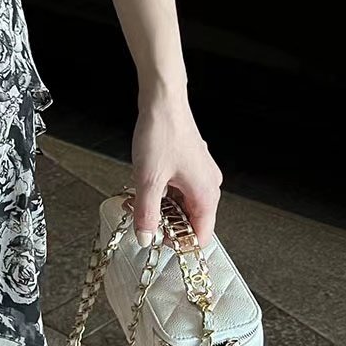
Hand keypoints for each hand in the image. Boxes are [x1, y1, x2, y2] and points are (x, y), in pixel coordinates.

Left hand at [130, 91, 222, 248]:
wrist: (163, 101)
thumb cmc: (161, 135)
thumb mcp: (148, 180)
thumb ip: (147, 214)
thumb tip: (146, 239)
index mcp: (206, 194)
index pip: (201, 236)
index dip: (179, 244)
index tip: (156, 241)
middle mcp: (208, 186)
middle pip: (190, 221)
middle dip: (165, 224)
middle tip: (139, 219)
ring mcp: (200, 174)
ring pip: (182, 204)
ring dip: (160, 207)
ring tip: (136, 201)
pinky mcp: (189, 164)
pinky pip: (178, 189)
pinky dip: (161, 192)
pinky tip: (143, 187)